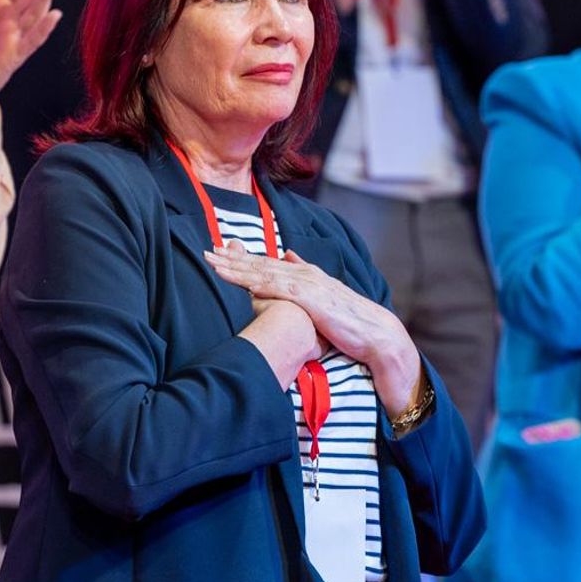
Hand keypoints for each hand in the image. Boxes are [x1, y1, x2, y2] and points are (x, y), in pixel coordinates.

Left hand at [205, 242, 420, 417]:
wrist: (374, 332)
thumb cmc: (349, 318)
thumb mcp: (324, 293)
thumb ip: (305, 273)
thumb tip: (288, 255)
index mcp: (305, 274)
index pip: (267, 263)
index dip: (241, 257)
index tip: (219, 252)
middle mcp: (304, 274)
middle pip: (261, 263)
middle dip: (232, 257)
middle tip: (206, 250)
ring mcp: (307, 285)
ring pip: (265, 273)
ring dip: (238, 267)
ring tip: (215, 263)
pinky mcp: (311, 299)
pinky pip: (280, 289)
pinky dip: (260, 283)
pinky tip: (243, 281)